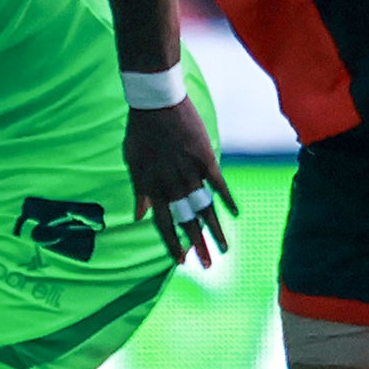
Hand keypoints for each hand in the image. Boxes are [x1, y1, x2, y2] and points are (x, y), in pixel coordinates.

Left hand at [123, 98, 234, 267]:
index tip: (182, 262)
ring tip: (224, 249)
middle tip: (208, 266)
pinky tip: (235, 214)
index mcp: (153, 187)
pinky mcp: (205, 158)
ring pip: (205, 208)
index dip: (173, 244)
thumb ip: (139, 192)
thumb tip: (139, 216)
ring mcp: (190, 173)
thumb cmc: (140, 131)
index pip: (164, 224)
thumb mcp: (132, 163)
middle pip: (187, 222)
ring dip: (215, 230)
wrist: (155, 102)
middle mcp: (172, 185)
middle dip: (198, 246)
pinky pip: (218, 184)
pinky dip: (227, 199)